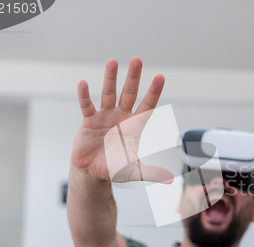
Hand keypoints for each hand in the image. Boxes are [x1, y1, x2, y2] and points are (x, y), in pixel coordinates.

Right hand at [71, 58, 172, 183]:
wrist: (92, 172)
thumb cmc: (115, 169)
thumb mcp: (135, 171)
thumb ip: (151, 173)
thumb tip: (170, 179)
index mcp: (135, 126)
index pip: (147, 106)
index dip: (153, 92)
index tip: (160, 77)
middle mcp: (122, 117)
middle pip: (129, 94)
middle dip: (134, 78)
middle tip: (137, 60)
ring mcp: (106, 116)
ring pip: (109, 94)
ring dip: (111, 79)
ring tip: (113, 62)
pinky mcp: (89, 121)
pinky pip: (87, 106)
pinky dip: (85, 96)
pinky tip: (84, 83)